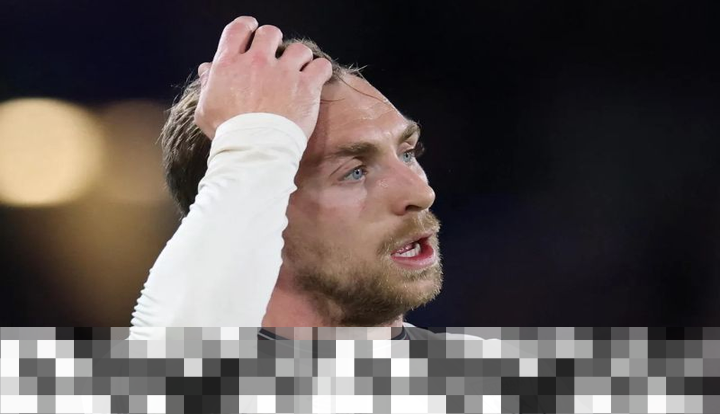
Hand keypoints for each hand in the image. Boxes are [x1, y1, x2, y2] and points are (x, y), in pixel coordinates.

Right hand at [194, 16, 332, 138]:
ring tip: (298, 73)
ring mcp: (283, 73)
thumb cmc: (228, 135)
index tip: (253, 34)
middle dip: (274, 42)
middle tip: (276, 59)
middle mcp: (256, 62)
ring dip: (299, 59)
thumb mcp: (205, 110)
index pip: (238, 29)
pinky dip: (320, 71)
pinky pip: (321, 66)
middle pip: (269, 33)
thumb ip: (208, 85)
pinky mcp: (305, 86)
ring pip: (298, 49)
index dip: (248, 27)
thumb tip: (207, 68)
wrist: (253, 151)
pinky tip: (316, 81)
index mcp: (229, 65)